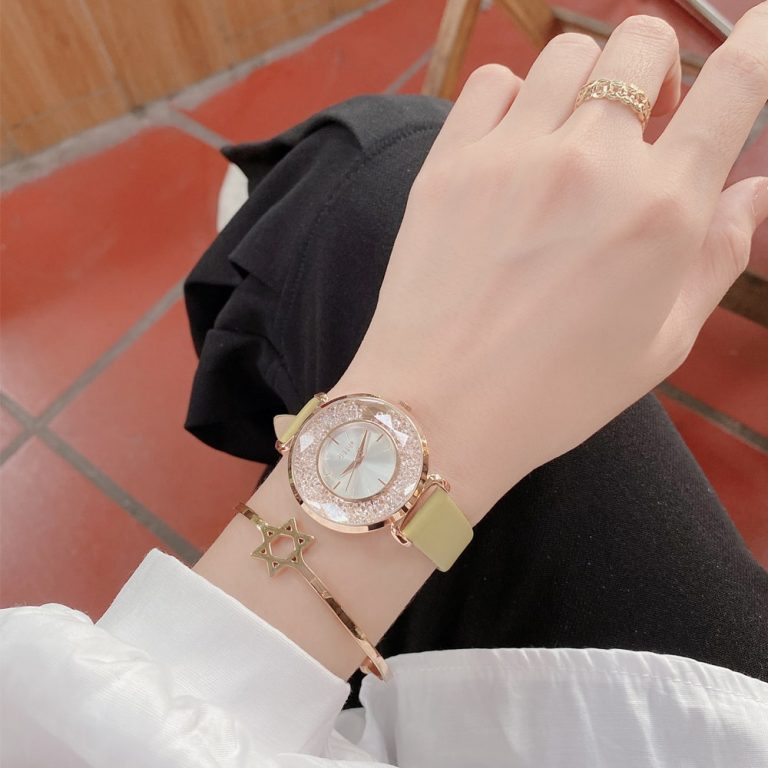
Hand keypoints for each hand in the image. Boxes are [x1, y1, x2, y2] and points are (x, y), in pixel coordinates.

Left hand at [328, 7, 767, 520]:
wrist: (439, 411)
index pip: (733, 86)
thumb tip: (751, 192)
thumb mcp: (661, 345)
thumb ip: (716, 258)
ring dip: (585, 84)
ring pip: (566, 55)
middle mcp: (592, 163)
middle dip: (655, 67)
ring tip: (571, 137)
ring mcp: (513, 156)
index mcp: (661, 210)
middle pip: (641, 41)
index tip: (762, 27)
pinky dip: (513, 99)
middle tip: (641, 121)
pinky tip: (513, 144)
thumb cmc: (556, 395)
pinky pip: (491, 83)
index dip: (759, 44)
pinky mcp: (449, 164)